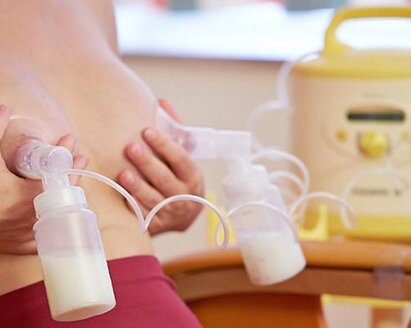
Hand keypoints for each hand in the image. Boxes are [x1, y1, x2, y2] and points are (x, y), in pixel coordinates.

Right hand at [0, 105, 88, 254]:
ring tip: (71, 176)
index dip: (63, 157)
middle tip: (78, 158)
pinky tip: (58, 205)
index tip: (70, 142)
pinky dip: (52, 218)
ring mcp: (22, 235)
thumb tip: (6, 109)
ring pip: (56, 212)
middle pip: (60, 195)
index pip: (52, 175)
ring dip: (65, 194)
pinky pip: (44, 233)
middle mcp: (23, 220)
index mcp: (14, 198)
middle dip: (71, 173)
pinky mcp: (18, 246)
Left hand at [118, 99, 203, 234]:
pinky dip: (133, 206)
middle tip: (131, 148)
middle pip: (165, 179)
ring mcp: (170, 213)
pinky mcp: (157, 225)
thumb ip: (174, 129)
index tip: (146, 131)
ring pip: (153, 199)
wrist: (184, 213)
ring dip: (138, 187)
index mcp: (192, 176)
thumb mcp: (183, 155)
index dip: (164, 145)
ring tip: (122, 174)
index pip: (180, 158)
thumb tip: (161, 102)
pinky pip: (144, 216)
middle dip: (148, 163)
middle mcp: (183, 196)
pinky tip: (122, 196)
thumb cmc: (181, 177)